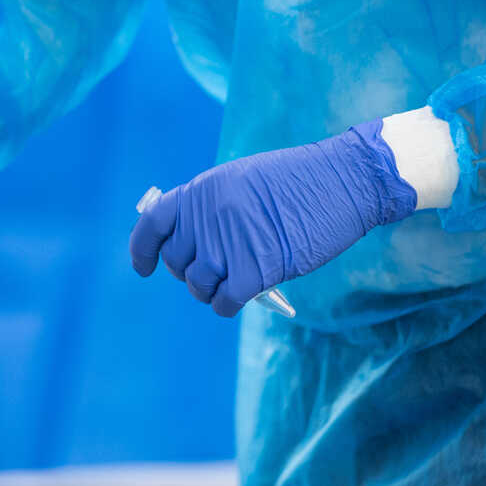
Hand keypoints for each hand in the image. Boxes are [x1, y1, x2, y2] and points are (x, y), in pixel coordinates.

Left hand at [129, 121, 416, 315]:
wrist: (342, 181)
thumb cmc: (300, 180)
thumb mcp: (242, 181)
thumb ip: (212, 209)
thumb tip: (196, 246)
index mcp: (201, 190)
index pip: (154, 223)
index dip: (143, 249)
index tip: (144, 268)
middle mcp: (206, 217)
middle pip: (177, 261)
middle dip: (189, 273)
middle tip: (213, 273)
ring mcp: (228, 244)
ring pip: (198, 285)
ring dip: (211, 291)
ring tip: (230, 285)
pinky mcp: (254, 271)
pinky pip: (224, 301)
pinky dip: (228, 305)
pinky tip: (241, 299)